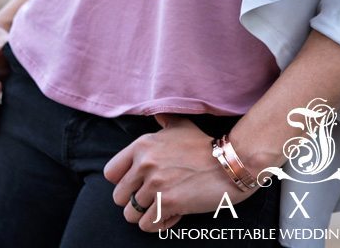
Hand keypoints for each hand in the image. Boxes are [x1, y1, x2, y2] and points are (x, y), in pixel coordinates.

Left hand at [103, 113, 253, 232]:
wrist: (229, 163)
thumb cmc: (205, 146)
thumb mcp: (181, 126)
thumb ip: (164, 121)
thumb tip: (157, 114)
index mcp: (142, 145)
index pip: (110, 173)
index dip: (123, 182)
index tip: (138, 184)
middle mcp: (144, 163)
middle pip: (118, 198)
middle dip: (135, 201)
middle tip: (154, 198)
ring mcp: (154, 184)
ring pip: (131, 215)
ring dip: (147, 214)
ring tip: (163, 206)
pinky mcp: (167, 203)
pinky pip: (148, 226)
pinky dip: (160, 224)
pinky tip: (173, 214)